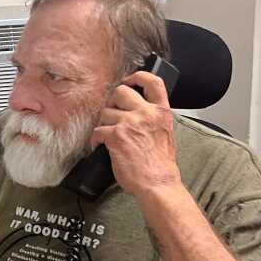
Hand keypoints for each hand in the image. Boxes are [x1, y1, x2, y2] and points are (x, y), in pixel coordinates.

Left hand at [88, 71, 180, 197]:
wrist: (158, 182)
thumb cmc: (160, 164)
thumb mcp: (165, 133)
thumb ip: (153, 118)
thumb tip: (137, 111)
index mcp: (161, 112)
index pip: (152, 82)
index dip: (137, 77)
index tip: (128, 82)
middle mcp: (146, 113)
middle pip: (121, 91)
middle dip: (113, 102)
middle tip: (113, 114)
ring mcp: (130, 123)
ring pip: (106, 112)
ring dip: (104, 124)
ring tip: (108, 135)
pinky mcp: (116, 136)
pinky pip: (97, 130)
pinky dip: (95, 139)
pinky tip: (99, 145)